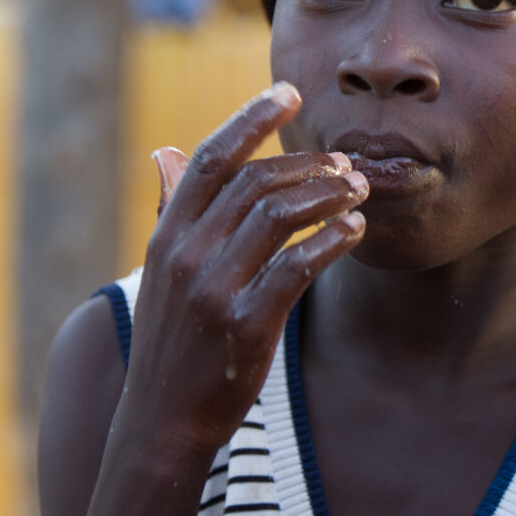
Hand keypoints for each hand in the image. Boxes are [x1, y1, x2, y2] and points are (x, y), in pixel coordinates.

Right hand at [118, 82, 367, 468]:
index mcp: (167, 235)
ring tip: (357, 191)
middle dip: (308, 164)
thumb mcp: (158, 274)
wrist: (160, 422)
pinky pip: (298, 266)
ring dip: (327, 195)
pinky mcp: (246, 325)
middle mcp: (186, 254)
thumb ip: (171, 213)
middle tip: (346, 163)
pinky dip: (332, 241)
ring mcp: (214, 289)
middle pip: (255, 181)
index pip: (212, 158)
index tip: (289, 93)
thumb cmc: (171, 343)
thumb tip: (166, 153)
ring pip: (280, 214)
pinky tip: (354, 233)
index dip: (252, 119)